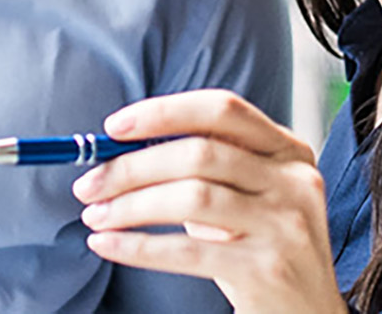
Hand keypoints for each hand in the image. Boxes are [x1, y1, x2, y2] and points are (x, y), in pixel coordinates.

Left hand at [72, 89, 348, 313]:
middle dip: (132, 166)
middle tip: (89, 183)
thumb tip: (120, 150)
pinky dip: (138, 246)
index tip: (113, 127)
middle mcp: (293, 181)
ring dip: (130, 205)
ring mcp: (284, 225)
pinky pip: (187, 251)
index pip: (222, 111)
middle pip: (199, 153)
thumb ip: (206, 164)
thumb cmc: (263, 246)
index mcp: (289, 150)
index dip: (164, 112)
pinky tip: (109, 244)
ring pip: (191, 197)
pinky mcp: (265, 270)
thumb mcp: (249, 195)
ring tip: (96, 215)